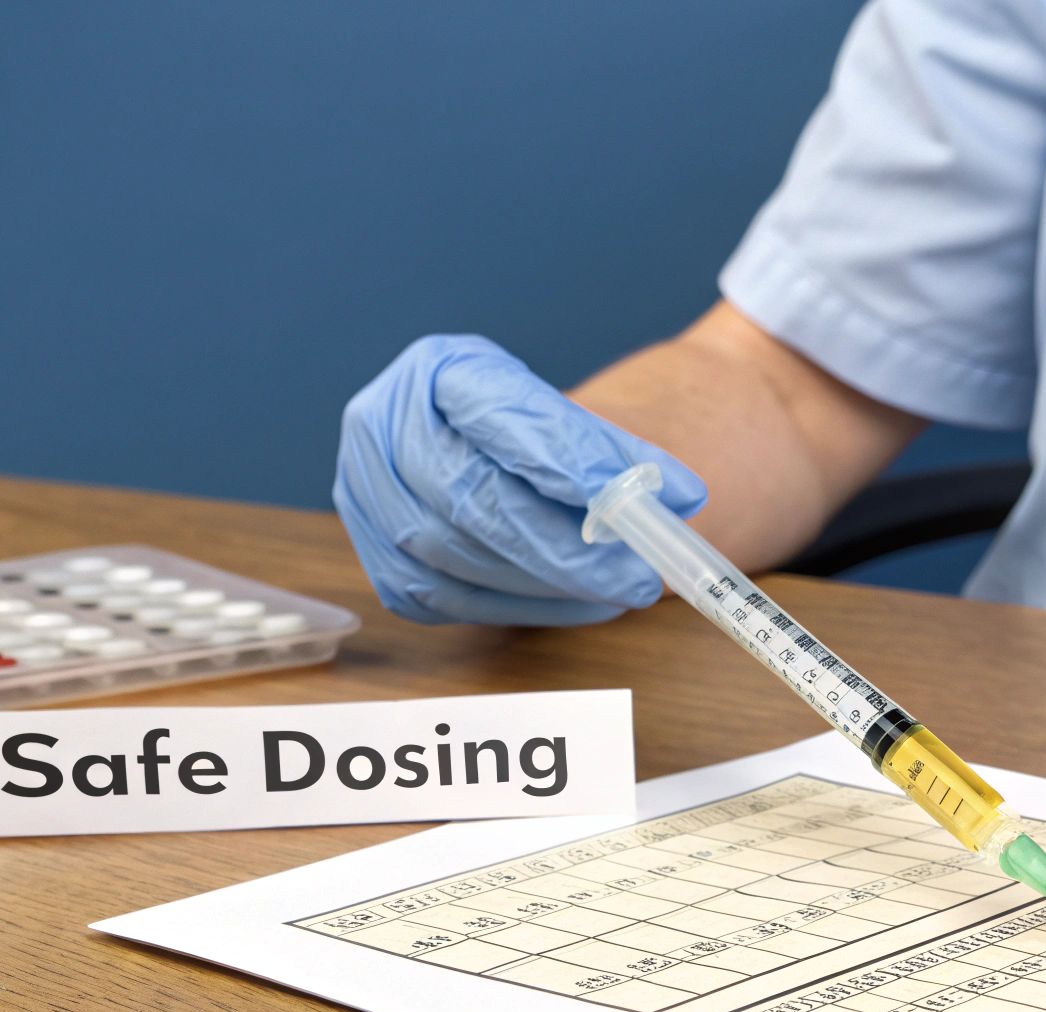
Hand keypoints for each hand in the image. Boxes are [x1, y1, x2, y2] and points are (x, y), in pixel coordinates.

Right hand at [333, 335, 705, 624]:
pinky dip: (522, 608)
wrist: (480, 453)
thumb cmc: (535, 432)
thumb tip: (680, 498)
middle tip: (639, 575)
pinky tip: (581, 603)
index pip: (499, 413)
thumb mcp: (573, 420)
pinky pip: (449, 601)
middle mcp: (380, 426)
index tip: (624, 498)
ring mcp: (364, 498)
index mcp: (437, 369)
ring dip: (547, 583)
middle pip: (470, 496)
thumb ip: (622, 455)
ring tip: (620, 586)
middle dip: (563, 546)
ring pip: (456, 557)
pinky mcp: (380, 563)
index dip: (561, 460)